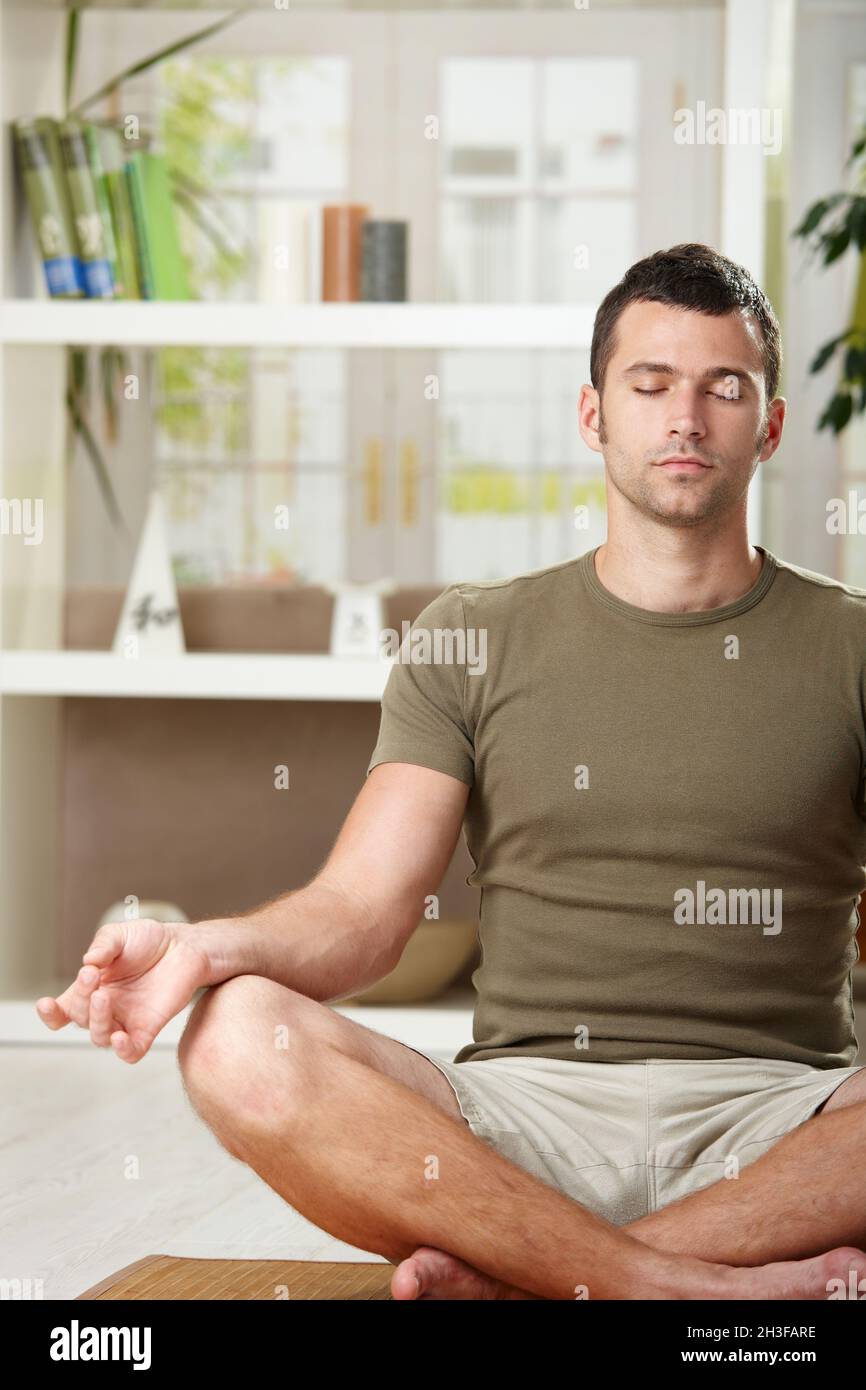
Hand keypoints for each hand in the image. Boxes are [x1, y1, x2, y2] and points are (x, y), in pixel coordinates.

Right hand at [34, 918, 212, 1062]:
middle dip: (81, 998)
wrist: (184, 946)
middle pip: (80, 1019)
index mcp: (90, 989)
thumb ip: (103, 945)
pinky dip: (123, 1050)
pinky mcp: (148, 1028)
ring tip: (103, 996)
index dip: (50, 1014)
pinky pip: (131, 1052)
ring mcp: (126, 1020)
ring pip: (100, 1037)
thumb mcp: (119, 935)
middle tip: (92, 974)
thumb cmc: (148, 941)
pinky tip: (119, 1038)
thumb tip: (88, 961)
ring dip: (96, 1020)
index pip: (62, 1011)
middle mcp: (105, 1008)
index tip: (46, 1004)